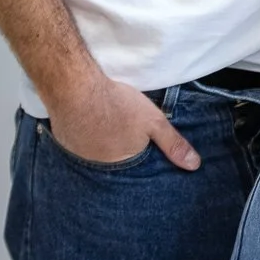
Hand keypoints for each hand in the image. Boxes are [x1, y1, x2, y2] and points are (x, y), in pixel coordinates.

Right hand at [47, 71, 199, 169]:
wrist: (76, 89)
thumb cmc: (117, 105)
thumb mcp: (153, 122)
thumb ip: (173, 144)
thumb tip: (194, 165)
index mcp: (122, 166)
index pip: (135, 170)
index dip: (139, 158)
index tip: (139, 144)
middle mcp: (98, 168)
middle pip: (115, 162)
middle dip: (120, 151)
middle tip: (121, 131)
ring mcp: (78, 158)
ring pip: (96, 153)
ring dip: (101, 144)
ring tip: (107, 127)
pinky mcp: (65, 144)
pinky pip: (79, 145)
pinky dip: (85, 136)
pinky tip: (90, 123)